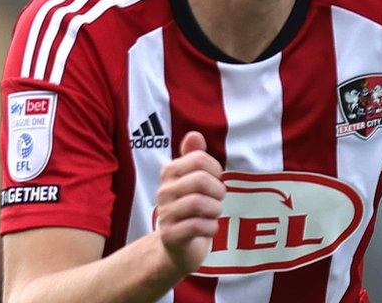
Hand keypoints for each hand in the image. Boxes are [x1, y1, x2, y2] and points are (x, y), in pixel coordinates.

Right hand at [154, 131, 225, 274]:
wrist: (177, 246)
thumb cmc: (190, 208)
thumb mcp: (192, 179)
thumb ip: (194, 156)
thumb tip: (194, 134)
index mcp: (169, 173)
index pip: (198, 159)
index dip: (215, 169)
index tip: (216, 180)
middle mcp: (163, 191)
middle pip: (200, 180)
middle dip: (218, 191)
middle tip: (218, 199)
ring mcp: (165, 214)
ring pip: (199, 203)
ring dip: (215, 210)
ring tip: (213, 214)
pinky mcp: (170, 236)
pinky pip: (197, 226)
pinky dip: (211, 227)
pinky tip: (209, 228)